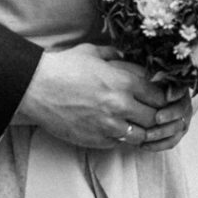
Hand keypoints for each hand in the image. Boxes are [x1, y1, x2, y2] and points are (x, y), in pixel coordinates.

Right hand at [13, 44, 179, 149]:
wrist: (36, 88)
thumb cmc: (62, 67)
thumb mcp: (92, 52)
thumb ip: (114, 55)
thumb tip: (127, 57)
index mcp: (123, 80)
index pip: (159, 95)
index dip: (161, 96)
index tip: (157, 96)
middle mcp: (121, 104)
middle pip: (155, 117)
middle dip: (155, 115)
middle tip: (149, 111)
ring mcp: (109, 125)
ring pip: (142, 136)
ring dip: (141, 130)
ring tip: (135, 123)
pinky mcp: (97, 139)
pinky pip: (122, 145)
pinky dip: (124, 139)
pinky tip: (118, 130)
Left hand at [141, 84, 194, 151]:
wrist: (143, 102)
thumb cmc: (144, 89)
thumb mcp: (149, 81)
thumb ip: (155, 81)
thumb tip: (161, 87)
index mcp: (179, 89)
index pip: (181, 90)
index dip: (176, 93)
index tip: (167, 96)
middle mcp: (184, 105)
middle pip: (181, 111)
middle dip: (170, 115)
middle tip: (157, 118)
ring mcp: (182, 121)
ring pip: (176, 129)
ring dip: (161, 133)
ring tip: (146, 135)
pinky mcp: (176, 135)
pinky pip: (170, 142)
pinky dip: (157, 145)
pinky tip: (143, 145)